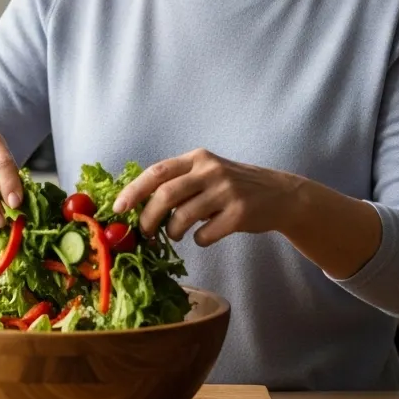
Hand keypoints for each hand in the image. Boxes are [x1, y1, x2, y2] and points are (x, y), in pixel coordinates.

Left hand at [111, 148, 307, 246]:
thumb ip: (179, 182)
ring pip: (183, 217)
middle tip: (144, 233)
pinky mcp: (240, 213)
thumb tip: (138, 205)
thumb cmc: (233, 186)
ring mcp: (227, 191)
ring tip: (175, 234)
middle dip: (148, 218)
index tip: (118, 209)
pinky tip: (205, 235)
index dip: (134, 191)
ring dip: (172, 232)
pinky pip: (205, 234)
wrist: (280, 194)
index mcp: (197, 158)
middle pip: (166, 195)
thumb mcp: (207, 173)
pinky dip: (198, 240)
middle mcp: (211, 170)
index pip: (157, 172)